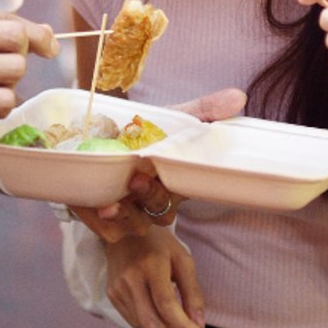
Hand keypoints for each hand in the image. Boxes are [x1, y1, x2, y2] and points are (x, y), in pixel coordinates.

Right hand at [0, 0, 57, 143]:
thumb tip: (46, 35)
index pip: (6, 17)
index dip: (34, 33)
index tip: (45, 45)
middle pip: (16, 38)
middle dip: (21, 56)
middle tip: (3, 70)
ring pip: (14, 69)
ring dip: (9, 84)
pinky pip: (4, 100)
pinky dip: (1, 106)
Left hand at [72, 88, 245, 241]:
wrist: (100, 130)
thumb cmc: (144, 129)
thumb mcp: (172, 116)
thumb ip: (205, 109)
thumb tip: (238, 97)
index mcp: (173, 181)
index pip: (178, 195)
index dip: (170, 191)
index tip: (157, 175)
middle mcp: (153, 200)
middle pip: (159, 212)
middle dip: (148, 198)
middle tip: (136, 181)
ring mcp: (129, 211)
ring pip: (133, 226)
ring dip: (123, 217)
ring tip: (109, 205)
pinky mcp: (102, 217)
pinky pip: (105, 230)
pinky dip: (97, 221)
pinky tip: (89, 206)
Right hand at [105, 227, 206, 327]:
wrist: (124, 230)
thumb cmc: (159, 244)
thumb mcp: (182, 260)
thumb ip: (192, 292)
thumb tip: (199, 325)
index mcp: (151, 264)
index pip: (166, 305)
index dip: (184, 326)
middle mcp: (130, 277)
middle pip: (151, 322)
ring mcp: (117, 286)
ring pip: (142, 324)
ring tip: (172, 316)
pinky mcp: (111, 293)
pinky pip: (132, 319)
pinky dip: (148, 321)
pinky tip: (154, 307)